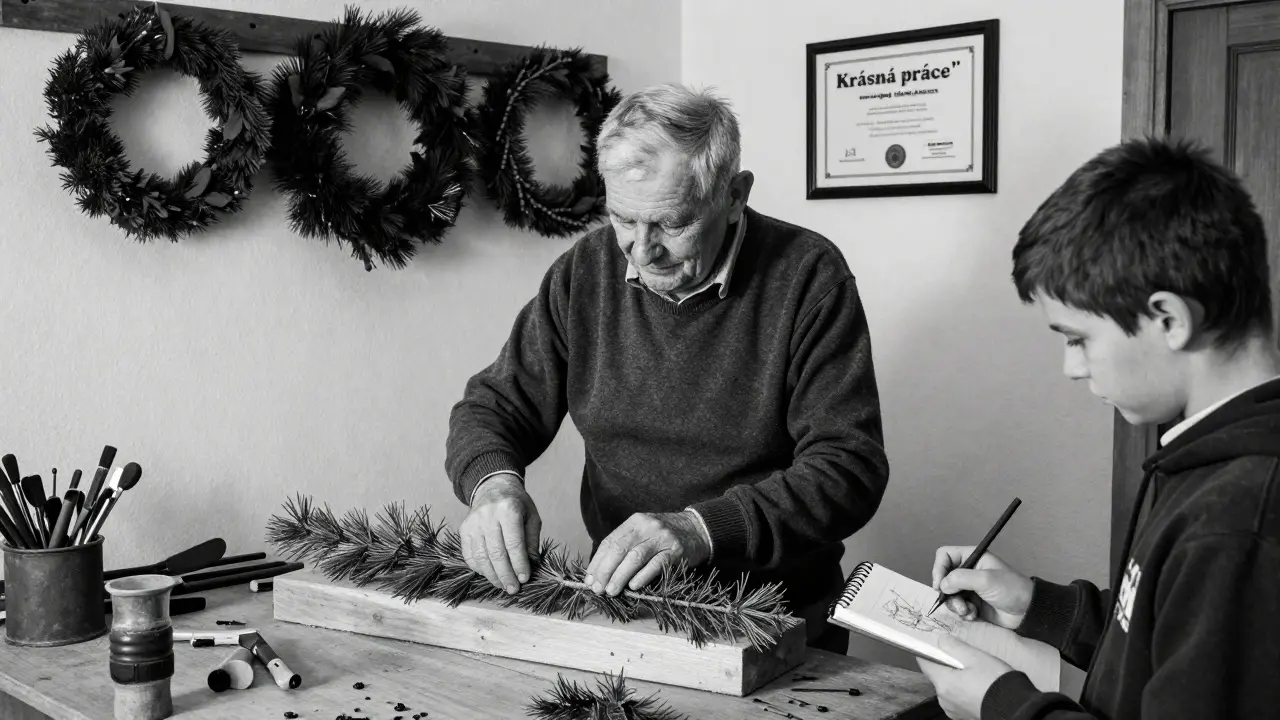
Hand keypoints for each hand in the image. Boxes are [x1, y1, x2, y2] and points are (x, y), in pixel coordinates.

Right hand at [460, 474, 540, 594]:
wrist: (493, 488)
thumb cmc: (517, 505)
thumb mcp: (532, 517)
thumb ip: (532, 541)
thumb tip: (531, 565)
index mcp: (508, 509)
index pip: (513, 543)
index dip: (519, 564)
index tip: (525, 578)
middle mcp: (488, 515)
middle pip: (496, 553)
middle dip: (506, 575)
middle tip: (514, 589)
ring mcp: (473, 523)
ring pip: (481, 557)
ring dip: (493, 576)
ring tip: (504, 585)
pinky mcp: (464, 530)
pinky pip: (470, 555)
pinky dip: (480, 569)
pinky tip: (491, 575)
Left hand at [583, 511, 710, 595]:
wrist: (698, 529)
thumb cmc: (664, 536)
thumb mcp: (644, 532)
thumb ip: (625, 546)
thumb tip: (600, 572)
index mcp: (635, 522)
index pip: (610, 542)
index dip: (598, 562)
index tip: (589, 579)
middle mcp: (647, 526)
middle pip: (620, 549)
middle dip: (605, 570)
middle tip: (597, 588)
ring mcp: (662, 538)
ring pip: (635, 557)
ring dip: (620, 576)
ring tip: (611, 591)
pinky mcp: (676, 551)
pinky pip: (657, 564)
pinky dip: (643, 576)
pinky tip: (633, 586)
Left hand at [916, 635, 1013, 719]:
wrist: (1015, 708)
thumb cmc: (995, 681)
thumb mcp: (976, 657)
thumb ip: (955, 646)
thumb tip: (942, 640)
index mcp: (943, 683)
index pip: (924, 663)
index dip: (928, 651)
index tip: (936, 644)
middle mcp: (943, 698)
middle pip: (937, 675)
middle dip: (947, 665)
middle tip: (964, 657)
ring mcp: (953, 710)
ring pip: (948, 687)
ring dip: (956, 678)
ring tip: (975, 672)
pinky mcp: (964, 716)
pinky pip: (958, 699)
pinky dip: (964, 691)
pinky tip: (978, 686)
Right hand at [931, 546, 1033, 629]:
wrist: (1027, 612)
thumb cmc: (1011, 589)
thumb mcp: (986, 579)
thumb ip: (960, 578)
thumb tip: (942, 585)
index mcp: (973, 557)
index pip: (945, 555)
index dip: (939, 568)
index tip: (940, 584)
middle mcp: (969, 571)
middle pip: (944, 578)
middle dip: (948, 592)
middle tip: (957, 601)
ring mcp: (970, 588)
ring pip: (949, 595)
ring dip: (956, 605)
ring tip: (968, 611)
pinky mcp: (972, 603)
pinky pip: (957, 607)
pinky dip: (963, 612)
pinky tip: (974, 615)